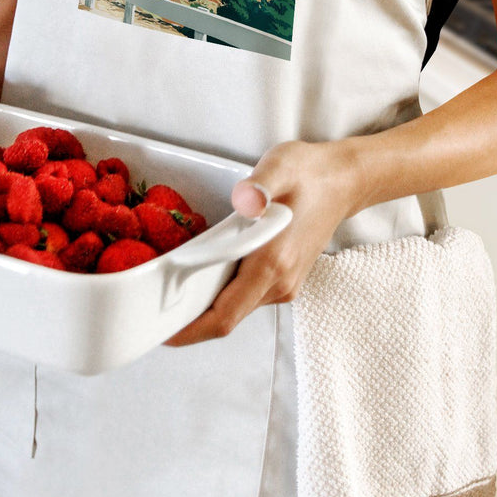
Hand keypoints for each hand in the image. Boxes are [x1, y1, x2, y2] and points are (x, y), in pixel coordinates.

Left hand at [162, 138, 359, 346]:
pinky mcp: (283, 280)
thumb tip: (245, 200)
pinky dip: (220, 294)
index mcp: (273, 263)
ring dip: (204, 306)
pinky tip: (201, 275)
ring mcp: (284, 285)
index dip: (190, 330)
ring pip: (235, 309)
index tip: (159, 330)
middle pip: (226, 318)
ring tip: (168, 290)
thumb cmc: (310, 173)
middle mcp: (279, 283)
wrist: (345, 181)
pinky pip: (245, 297)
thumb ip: (260, 184)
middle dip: (188, 319)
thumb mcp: (282, 166)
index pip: (225, 315)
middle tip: (150, 307)